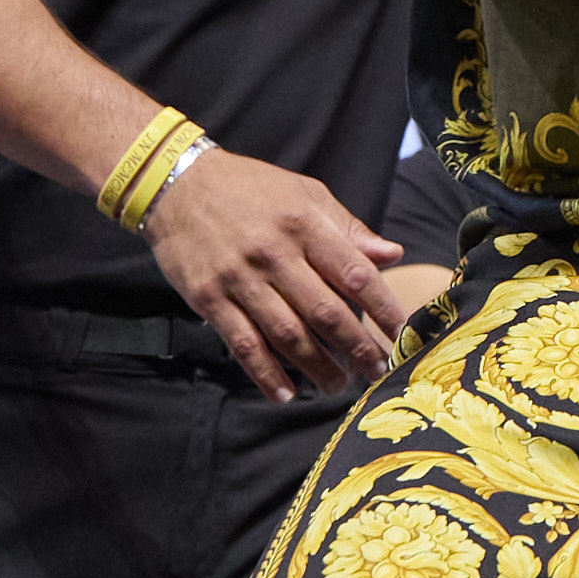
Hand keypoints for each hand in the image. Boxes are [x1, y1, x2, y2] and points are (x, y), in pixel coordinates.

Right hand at [142, 146, 403, 396]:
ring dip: (317, 367)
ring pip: (287, 335)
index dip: (382, 308)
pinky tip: (285, 393)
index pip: (354, 274)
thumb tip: (392, 254)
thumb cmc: (249, 188)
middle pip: (325, 313)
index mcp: (304, 224)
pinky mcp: (209, 298)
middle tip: (377, 371)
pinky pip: (243, 343)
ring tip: (338, 385)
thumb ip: (347, 227)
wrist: (177, 184)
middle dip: (357, 348)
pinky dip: (265, 373)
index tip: (401, 333)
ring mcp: (239, 278)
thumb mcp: (303, 193)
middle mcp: (274, 253)